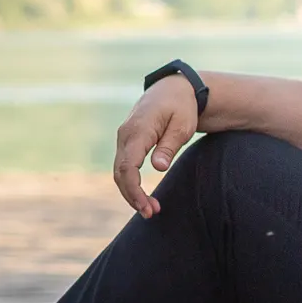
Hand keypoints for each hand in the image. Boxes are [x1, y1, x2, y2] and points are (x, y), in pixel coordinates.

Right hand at [112, 75, 198, 216]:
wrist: (174, 89)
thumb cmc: (181, 107)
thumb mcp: (183, 125)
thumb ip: (169, 146)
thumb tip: (158, 167)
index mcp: (138, 130)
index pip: (127, 166)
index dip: (134, 190)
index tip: (147, 207)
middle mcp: (125, 134)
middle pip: (120, 172)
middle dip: (132, 196)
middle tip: (151, 213)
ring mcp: (124, 137)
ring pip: (119, 171)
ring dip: (131, 192)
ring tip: (150, 209)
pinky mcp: (127, 141)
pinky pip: (124, 165)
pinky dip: (130, 183)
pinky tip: (143, 195)